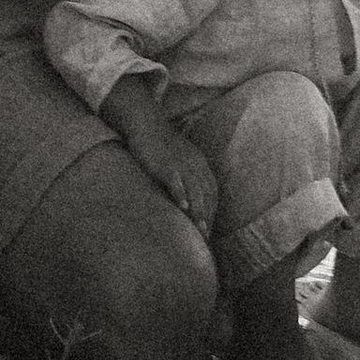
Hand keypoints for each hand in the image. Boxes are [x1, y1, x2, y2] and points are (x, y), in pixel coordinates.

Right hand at [113, 100, 218, 233]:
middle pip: (206, 194)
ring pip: (195, 190)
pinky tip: (183, 207)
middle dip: (208, 215)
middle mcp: (195, 164)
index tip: (210, 228)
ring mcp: (181, 164)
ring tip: (200, 229)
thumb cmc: (161, 144)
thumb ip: (186, 175)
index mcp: (200, 164)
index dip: (212, 210)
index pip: (212, 191)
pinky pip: (176, 181)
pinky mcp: (166, 164)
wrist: (147, 124)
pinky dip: (181, 194)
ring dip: (199, 210)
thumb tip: (187, 197)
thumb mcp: (180, 158)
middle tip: (206, 236)